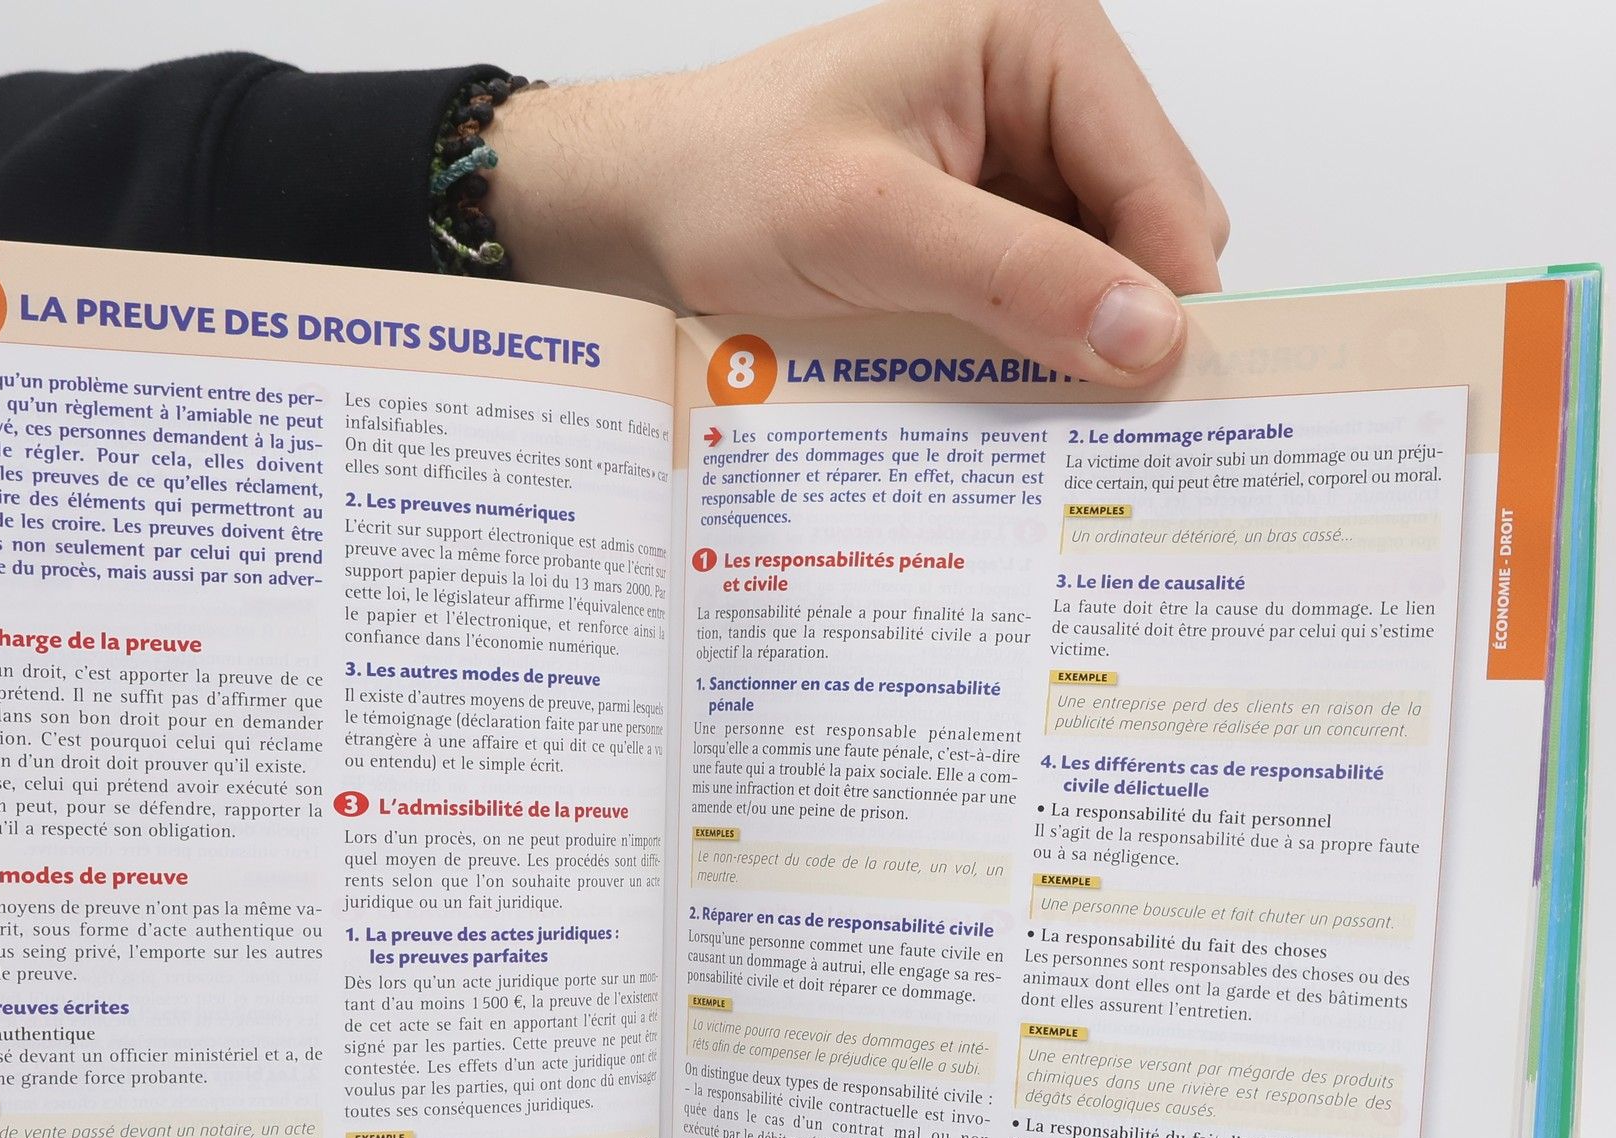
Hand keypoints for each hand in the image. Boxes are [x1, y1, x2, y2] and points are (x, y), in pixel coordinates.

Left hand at [495, 0, 1226, 383]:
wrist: (640, 207)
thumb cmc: (725, 182)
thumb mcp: (873, 227)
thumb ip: (1016, 276)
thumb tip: (1148, 334)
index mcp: (1037, 40)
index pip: (1160, 181)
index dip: (1170, 293)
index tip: (1166, 399)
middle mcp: (1040, 91)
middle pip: (1147, 232)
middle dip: (1122, 323)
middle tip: (1092, 424)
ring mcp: (1014, 161)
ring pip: (1100, 277)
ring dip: (1071, 346)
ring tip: (1032, 413)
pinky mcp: (981, 224)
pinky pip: (1042, 299)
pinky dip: (1028, 350)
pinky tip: (996, 392)